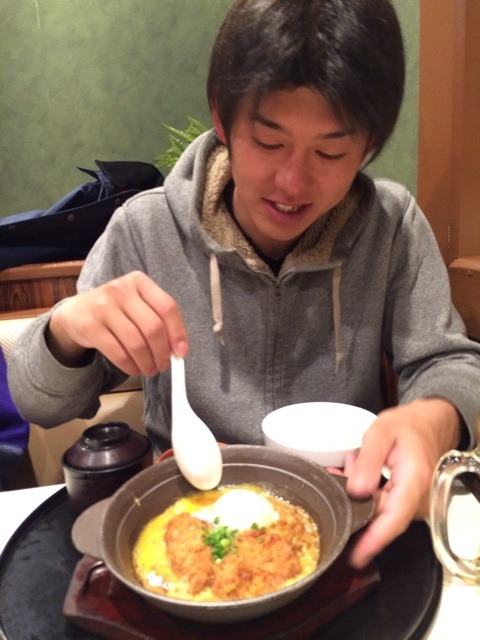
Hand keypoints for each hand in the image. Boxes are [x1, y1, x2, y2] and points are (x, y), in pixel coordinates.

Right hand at [48, 271, 188, 375]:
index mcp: (139, 281)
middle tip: (164, 365)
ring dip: (147, 363)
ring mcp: (103, 306)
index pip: (167, 307)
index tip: (181, 353)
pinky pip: (118, 353)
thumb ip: (158, 320)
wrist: (77, 312)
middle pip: (153, 328)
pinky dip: (130, 366)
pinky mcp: (90, 326)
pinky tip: (134, 368)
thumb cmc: (116, 310)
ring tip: (150, 369)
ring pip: (136, 343)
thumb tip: (178, 350)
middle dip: (162, 353)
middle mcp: (121, 289)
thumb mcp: (137, 304)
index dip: (178, 333)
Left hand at [344, 398, 460, 568]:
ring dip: (356, 494)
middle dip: (352, 503)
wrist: (430, 424)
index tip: (355, 556)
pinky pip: (379, 504)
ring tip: (352, 461)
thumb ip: (368, 461)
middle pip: (379, 518)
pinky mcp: (405, 503)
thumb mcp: (382, 432)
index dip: (373, 540)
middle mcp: (416, 500)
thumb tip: (356, 491)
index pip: (393, 519)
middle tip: (338, 473)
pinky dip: (364, 491)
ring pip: (376, 511)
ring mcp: (411, 504)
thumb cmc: (407, 426)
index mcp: (413, 482)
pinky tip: (356, 468)